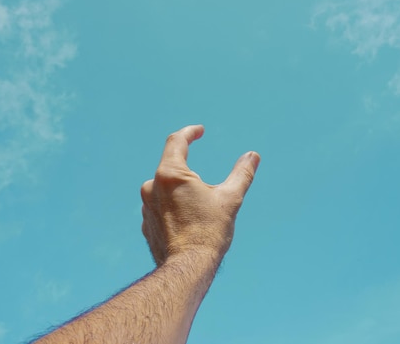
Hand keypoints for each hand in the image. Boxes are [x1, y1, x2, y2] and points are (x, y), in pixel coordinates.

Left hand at [141, 125, 259, 265]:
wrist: (187, 268)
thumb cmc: (209, 232)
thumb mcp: (230, 199)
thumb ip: (241, 174)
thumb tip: (253, 156)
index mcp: (170, 174)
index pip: (177, 141)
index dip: (190, 133)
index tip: (200, 131)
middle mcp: (151, 186)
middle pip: (172, 167)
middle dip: (190, 171)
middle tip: (208, 188)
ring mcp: (146, 206)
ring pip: (165, 189)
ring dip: (182, 191)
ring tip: (200, 210)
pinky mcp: (146, 224)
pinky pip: (160, 207)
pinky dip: (174, 208)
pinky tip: (188, 223)